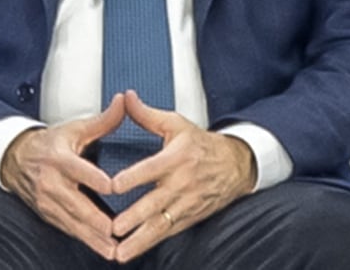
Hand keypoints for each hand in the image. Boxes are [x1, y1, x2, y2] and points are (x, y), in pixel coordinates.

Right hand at [0, 112, 132, 256]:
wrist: (16, 158)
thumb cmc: (49, 144)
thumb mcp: (74, 128)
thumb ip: (103, 120)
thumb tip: (124, 102)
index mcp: (59, 158)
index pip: (78, 170)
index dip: (94, 179)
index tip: (112, 188)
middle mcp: (51, 182)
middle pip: (75, 203)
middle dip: (95, 220)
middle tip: (116, 231)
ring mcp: (48, 202)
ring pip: (72, 222)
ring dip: (92, 237)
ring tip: (113, 248)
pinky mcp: (48, 214)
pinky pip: (67, 228)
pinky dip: (84, 239)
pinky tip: (100, 247)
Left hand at [88, 98, 259, 257]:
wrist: (235, 165)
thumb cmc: (201, 144)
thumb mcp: (176, 124)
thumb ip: (147, 114)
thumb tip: (125, 98)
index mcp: (178, 156)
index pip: (152, 168)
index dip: (133, 177)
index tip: (113, 186)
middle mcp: (182, 182)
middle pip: (155, 202)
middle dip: (134, 217)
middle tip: (113, 228)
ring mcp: (186, 203)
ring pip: (160, 224)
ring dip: (140, 239)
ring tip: (121, 252)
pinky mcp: (188, 218)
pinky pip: (168, 233)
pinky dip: (151, 243)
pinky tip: (134, 251)